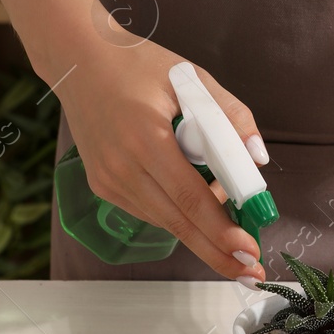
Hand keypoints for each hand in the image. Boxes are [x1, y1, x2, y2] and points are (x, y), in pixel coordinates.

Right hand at [51, 34, 269, 282]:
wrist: (77, 60)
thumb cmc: (137, 64)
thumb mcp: (192, 78)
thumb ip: (231, 115)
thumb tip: (256, 159)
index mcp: (145, 137)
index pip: (190, 197)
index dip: (221, 230)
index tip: (250, 250)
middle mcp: (121, 166)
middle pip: (177, 222)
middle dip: (217, 251)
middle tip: (251, 273)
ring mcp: (107, 180)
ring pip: (165, 220)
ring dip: (200, 233)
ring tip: (235, 238)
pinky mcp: (102, 185)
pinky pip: (150, 210)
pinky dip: (177, 214)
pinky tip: (198, 209)